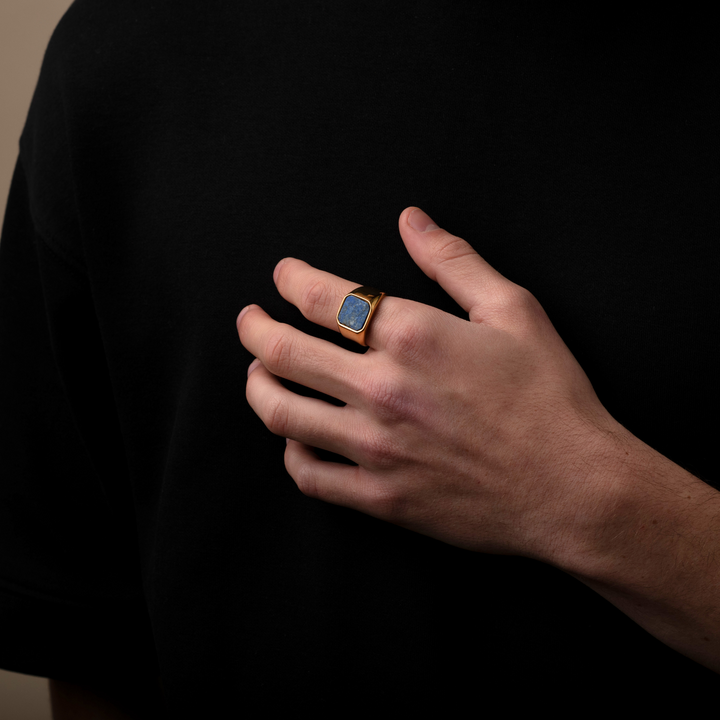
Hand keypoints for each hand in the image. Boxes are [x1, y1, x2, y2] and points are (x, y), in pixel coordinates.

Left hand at [236, 207, 619, 561]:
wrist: (574, 488)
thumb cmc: (550, 397)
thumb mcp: (513, 310)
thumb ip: (454, 260)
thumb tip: (411, 220)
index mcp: (412, 337)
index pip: (324, 298)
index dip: (291, 280)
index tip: (282, 276)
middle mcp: (381, 389)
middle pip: (283, 351)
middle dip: (254, 328)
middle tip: (248, 320)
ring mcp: (375, 448)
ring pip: (281, 413)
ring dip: (257, 385)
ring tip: (257, 372)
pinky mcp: (380, 497)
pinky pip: (309, 476)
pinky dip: (290, 452)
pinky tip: (295, 437)